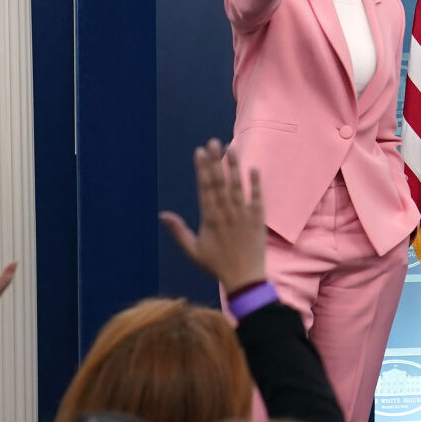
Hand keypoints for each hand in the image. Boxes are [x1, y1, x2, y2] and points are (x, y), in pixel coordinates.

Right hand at [159, 141, 266, 290]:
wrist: (244, 279)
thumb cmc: (217, 265)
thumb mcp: (193, 251)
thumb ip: (179, 231)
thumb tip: (162, 215)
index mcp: (209, 219)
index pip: (204, 188)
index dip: (202, 169)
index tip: (199, 151)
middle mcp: (226, 214)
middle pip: (219, 182)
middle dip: (215, 161)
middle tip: (213, 142)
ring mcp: (243, 216)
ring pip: (237, 187)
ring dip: (234, 166)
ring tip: (230, 148)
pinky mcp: (257, 220)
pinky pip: (257, 198)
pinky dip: (255, 184)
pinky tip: (252, 168)